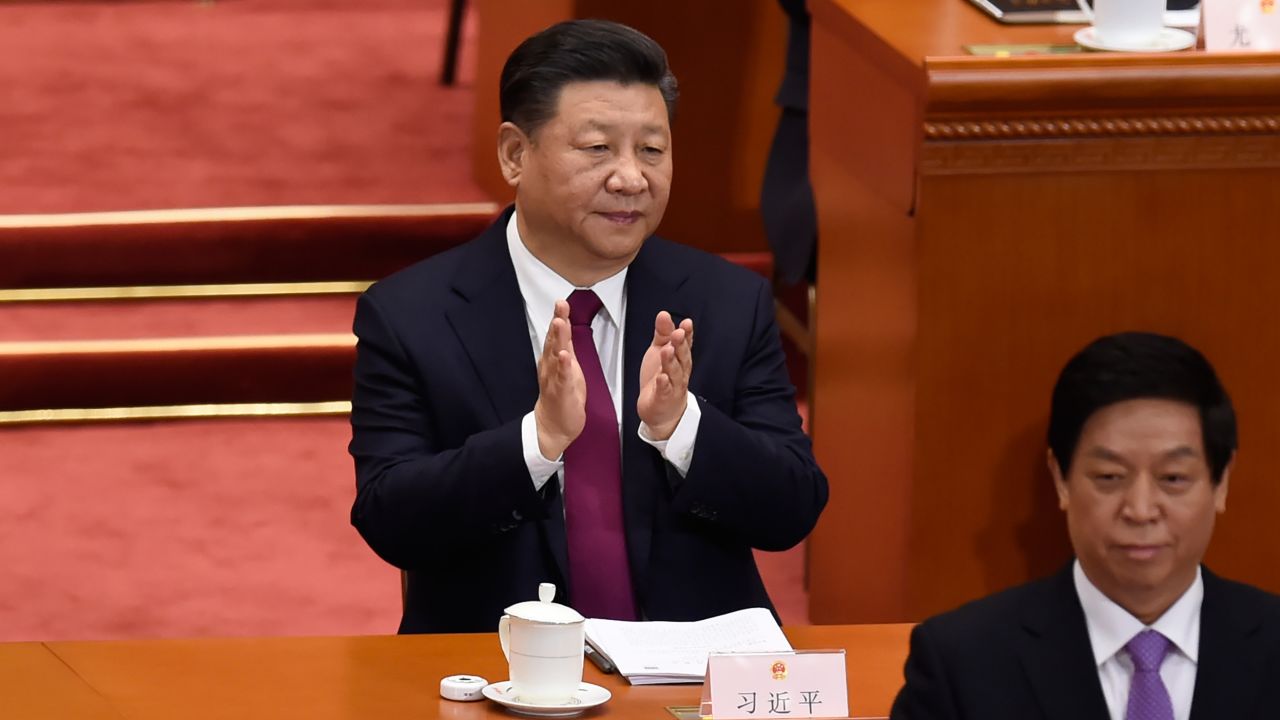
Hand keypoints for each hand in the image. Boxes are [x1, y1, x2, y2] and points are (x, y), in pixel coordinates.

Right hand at [534, 300, 585, 458]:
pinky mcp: (561, 393)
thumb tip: (564, 324)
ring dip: (557, 339)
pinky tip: (564, 356)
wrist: (553, 426)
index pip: (556, 336)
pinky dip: (563, 367)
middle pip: (553, 341)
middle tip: (560, 304)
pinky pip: (562, 378)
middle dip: (557, 322)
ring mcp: (554, 379)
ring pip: (555, 356)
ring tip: (559, 322)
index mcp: (553, 360)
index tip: (561, 301)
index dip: (559, 318)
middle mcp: (550, 367)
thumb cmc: (562, 394)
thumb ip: (565, 345)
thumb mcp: (566, 366)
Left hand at [637, 311, 692, 439]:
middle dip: (681, 345)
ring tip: (667, 350)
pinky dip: (663, 384)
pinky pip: (665, 391)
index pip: (686, 344)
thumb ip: (663, 334)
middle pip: (682, 357)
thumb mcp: (660, 351)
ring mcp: (673, 386)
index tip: (686, 323)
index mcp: (680, 359)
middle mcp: (680, 372)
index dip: (687, 334)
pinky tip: (661, 377)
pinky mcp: (664, 399)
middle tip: (678, 333)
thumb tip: (664, 314)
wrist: (661, 411)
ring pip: (674, 372)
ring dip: (671, 361)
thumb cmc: (662, 379)